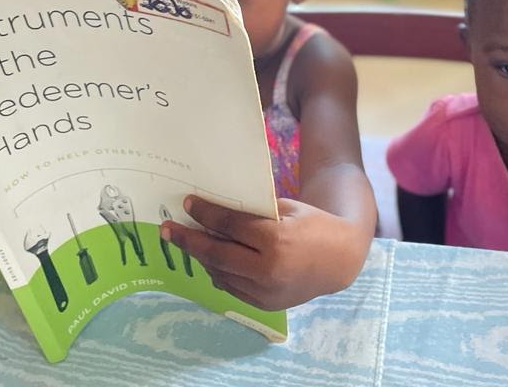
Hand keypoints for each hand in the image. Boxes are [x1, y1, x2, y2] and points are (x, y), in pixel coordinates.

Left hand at [160, 195, 367, 309]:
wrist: (339, 260)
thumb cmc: (312, 225)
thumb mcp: (285, 209)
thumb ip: (252, 213)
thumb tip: (214, 209)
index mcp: (275, 240)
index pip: (229, 226)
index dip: (205, 213)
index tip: (187, 203)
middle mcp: (267, 270)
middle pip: (217, 253)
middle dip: (188, 240)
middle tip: (168, 229)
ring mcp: (265, 292)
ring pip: (220, 273)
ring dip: (200, 257)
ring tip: (184, 242)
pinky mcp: (265, 305)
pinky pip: (231, 288)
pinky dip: (217, 272)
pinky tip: (208, 259)